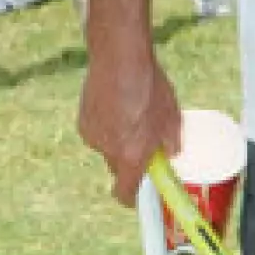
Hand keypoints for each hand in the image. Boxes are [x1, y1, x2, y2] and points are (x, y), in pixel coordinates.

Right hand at [78, 48, 182, 206]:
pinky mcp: (83, 120)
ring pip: (108, 148)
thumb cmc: (149, 86)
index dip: (132, 197)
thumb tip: (171, 153)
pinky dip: (107, 125)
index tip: (141, 192)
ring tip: (131, 112)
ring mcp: (93, 136)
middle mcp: (108, 151)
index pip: (124, 193)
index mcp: (131, 156)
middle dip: (130, 160)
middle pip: (118, 168)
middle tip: (144, 140)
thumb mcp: (172, 117)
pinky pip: (98, 132)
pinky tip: (116, 104)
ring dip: (119, 139)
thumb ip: (171, 143)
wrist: (120, 57)